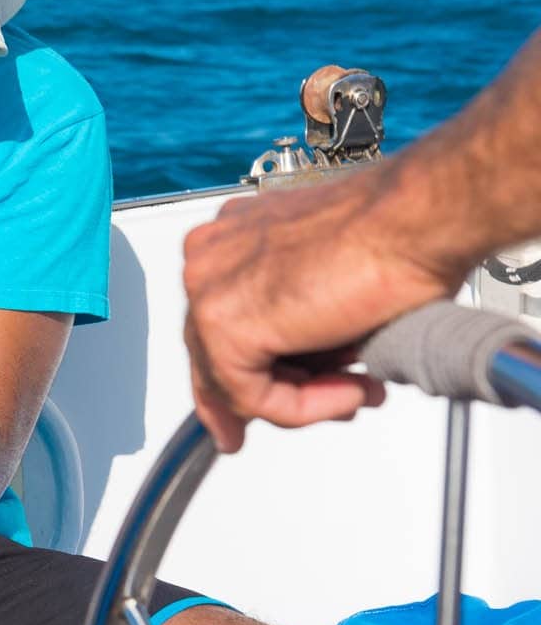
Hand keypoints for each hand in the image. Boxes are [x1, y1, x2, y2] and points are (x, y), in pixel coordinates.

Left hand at [182, 169, 462, 452]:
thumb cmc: (393, 233)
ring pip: (234, 380)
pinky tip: (350, 393)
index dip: (251, 371)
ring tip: (358, 392)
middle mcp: (209, 259)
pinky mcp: (224, 325)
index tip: (272, 402)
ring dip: (303, 399)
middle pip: (218, 353)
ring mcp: (209, 290)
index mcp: (229, 241)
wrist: (416, 216)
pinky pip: (250, 395)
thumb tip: (303, 366)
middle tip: (330, 403)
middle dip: (277, 391)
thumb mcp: (328, 286)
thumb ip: (297, 323)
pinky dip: (301, 408)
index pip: (217, 325)